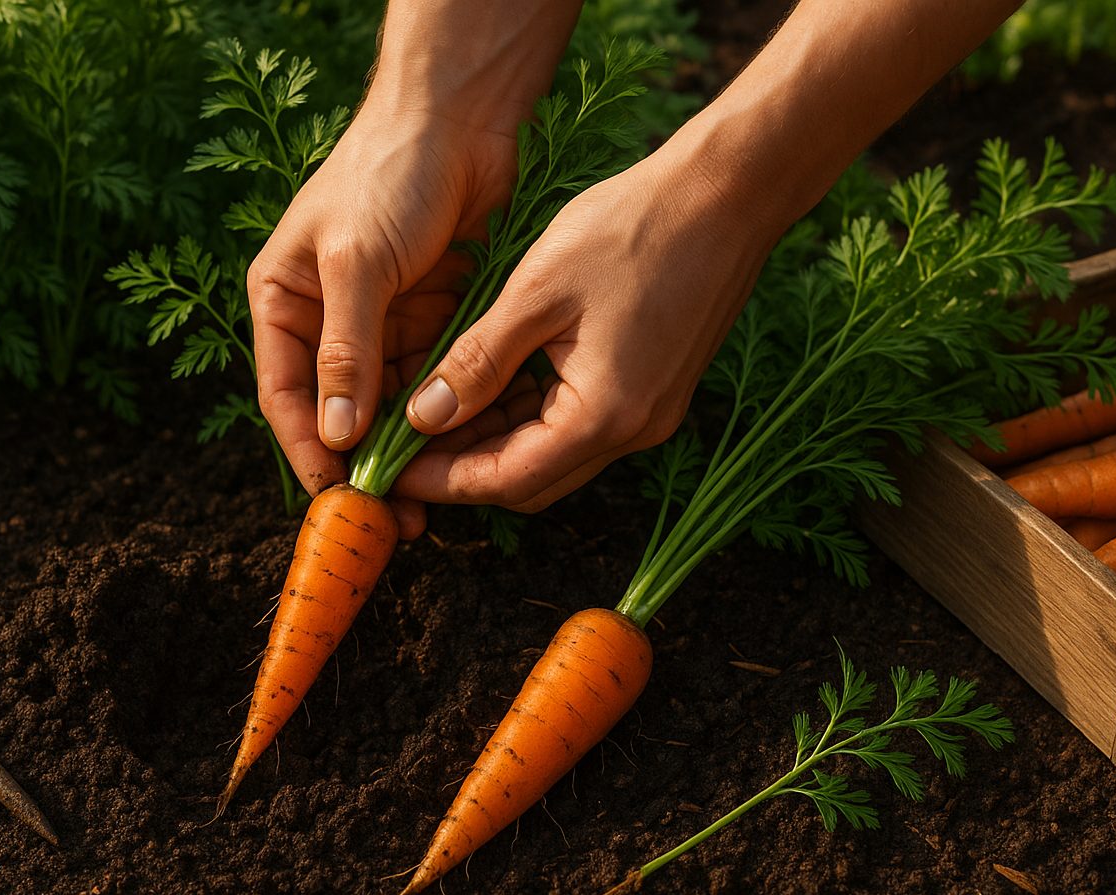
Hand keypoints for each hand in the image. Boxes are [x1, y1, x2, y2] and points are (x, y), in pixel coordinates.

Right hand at [248, 105, 517, 534]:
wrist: (459, 118)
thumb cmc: (386, 175)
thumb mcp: (356, 265)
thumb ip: (346, 350)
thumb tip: (338, 433)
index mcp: (283, 302)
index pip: (286, 396)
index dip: (309, 451)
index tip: (339, 499)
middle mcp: (327, 319)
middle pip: (340, 410)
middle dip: (365, 463)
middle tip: (395, 516)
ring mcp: (381, 321)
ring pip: (390, 404)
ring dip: (409, 448)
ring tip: (436, 496)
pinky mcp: (431, 317)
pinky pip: (432, 380)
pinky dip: (443, 414)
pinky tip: (462, 449)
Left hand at [391, 139, 780, 512]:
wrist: (725, 192)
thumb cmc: (632, 228)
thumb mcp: (536, 293)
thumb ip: (478, 361)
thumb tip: (424, 417)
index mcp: (603, 416)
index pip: (505, 480)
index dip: (442, 481)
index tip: (390, 470)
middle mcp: (632, 432)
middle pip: (529, 481)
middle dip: (461, 471)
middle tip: (401, 449)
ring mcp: (648, 414)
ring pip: (551, 455)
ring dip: (492, 444)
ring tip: (430, 419)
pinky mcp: (652, 390)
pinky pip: (577, 424)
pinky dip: (528, 417)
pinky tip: (484, 391)